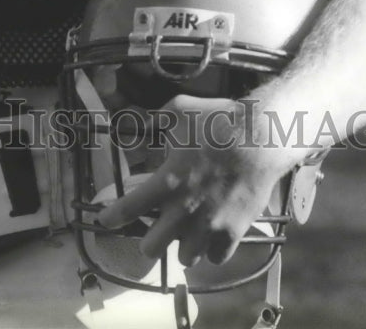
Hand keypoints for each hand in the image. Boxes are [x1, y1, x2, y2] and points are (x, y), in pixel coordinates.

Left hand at [98, 94, 282, 266]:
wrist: (261, 138)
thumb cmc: (218, 121)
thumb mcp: (179, 109)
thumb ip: (153, 120)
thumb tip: (137, 123)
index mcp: (167, 181)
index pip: (129, 209)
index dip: (111, 217)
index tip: (104, 220)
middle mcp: (184, 210)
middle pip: (151, 247)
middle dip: (149, 239)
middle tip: (156, 227)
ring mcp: (210, 225)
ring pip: (184, 257)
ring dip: (182, 244)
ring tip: (187, 229)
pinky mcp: (233, 233)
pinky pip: (215, 257)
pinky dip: (211, 249)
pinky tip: (211, 234)